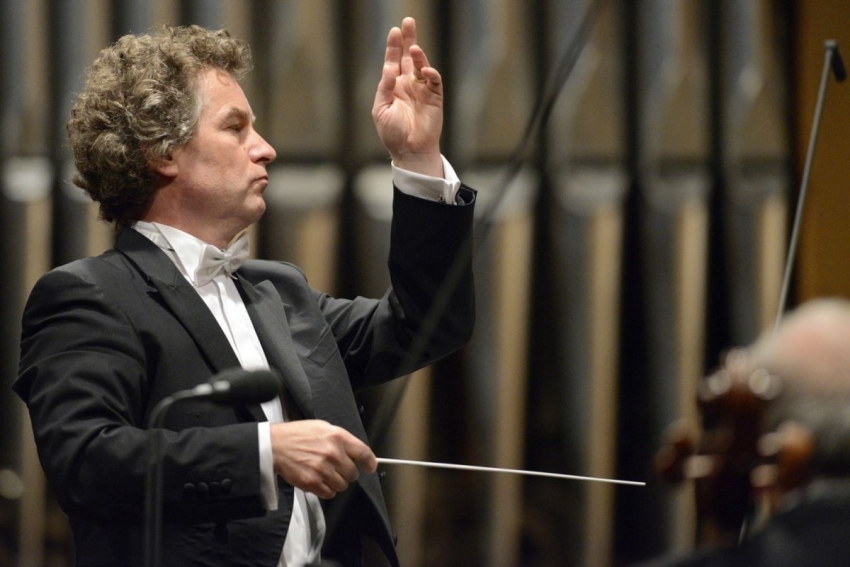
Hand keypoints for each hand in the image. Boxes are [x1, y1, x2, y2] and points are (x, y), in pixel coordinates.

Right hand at [270, 420, 377, 498]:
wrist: (274, 446)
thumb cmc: (297, 435)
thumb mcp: (323, 427)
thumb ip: (341, 439)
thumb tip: (356, 452)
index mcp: (337, 437)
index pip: (363, 453)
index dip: (370, 462)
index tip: (370, 467)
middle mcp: (333, 453)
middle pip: (353, 473)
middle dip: (346, 472)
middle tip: (336, 468)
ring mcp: (323, 469)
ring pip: (342, 485)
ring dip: (336, 482)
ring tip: (324, 473)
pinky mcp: (313, 483)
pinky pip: (330, 494)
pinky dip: (326, 490)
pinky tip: (318, 480)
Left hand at [372, 17, 443, 177]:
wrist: (410, 151)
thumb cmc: (393, 134)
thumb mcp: (381, 110)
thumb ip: (384, 89)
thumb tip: (388, 71)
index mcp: (393, 86)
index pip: (393, 61)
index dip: (393, 46)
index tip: (394, 30)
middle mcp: (408, 84)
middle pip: (408, 57)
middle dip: (408, 39)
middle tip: (408, 22)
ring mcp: (422, 89)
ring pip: (421, 65)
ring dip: (418, 55)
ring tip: (414, 47)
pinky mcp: (435, 97)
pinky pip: (434, 80)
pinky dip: (431, 73)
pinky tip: (424, 69)